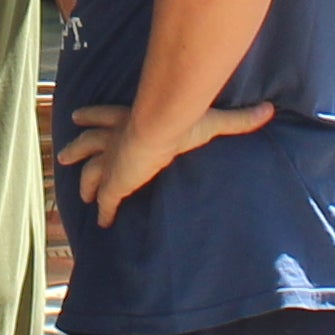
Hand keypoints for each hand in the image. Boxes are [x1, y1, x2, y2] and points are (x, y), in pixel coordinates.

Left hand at [58, 98, 273, 220]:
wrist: (161, 129)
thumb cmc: (180, 119)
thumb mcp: (210, 118)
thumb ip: (238, 119)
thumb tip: (270, 110)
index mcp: (128, 120)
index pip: (105, 116)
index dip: (92, 116)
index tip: (80, 117)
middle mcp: (115, 139)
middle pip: (87, 142)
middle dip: (77, 148)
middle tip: (64, 154)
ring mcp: (113, 162)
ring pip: (89, 172)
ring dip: (83, 182)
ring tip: (78, 193)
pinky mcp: (115, 184)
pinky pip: (106, 203)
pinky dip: (104, 213)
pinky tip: (103, 224)